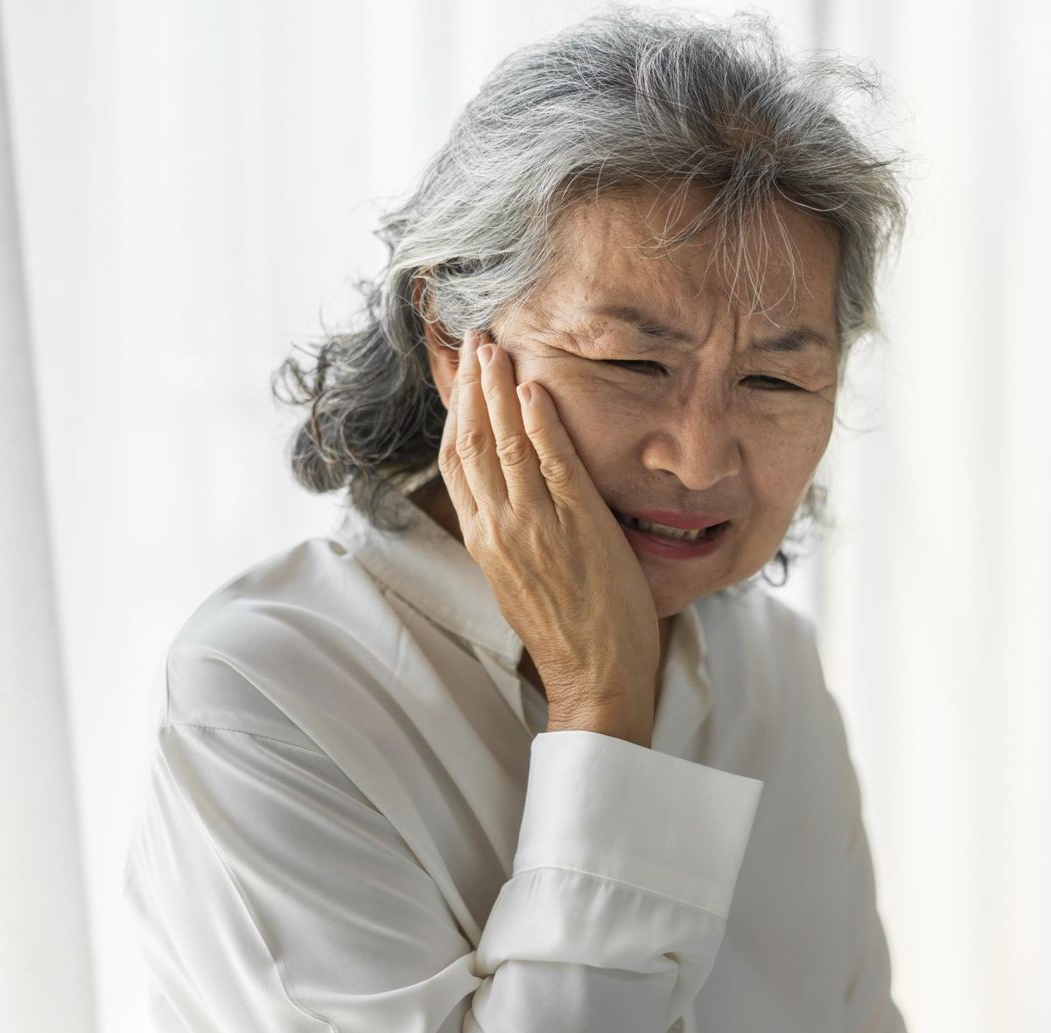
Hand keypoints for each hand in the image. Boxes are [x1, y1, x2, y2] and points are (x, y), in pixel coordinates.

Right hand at [437, 329, 659, 744]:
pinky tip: (536, 389)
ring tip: (498, 347)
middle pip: (472, 441)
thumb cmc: (567, 632)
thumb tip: (511, 496)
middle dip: (472, 385)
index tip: (461, 375)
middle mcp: (498, 528)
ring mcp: (535, 526)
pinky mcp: (576, 526)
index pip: (456, 461)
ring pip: (505, 443)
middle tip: (477, 340)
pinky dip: (540, 423)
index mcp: (483, 541)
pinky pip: (553, 463)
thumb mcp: (521, 579)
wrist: (594, 676)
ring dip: (500, 389)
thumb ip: (511, 533)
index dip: (456, 411)